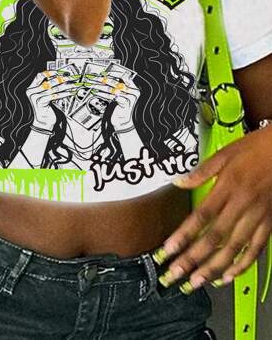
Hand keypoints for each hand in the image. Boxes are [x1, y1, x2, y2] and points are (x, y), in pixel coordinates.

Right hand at [26, 70, 76, 129]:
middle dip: (61, 79)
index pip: (40, 76)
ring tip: (72, 85)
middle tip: (70, 78)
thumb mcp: (46, 94)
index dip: (50, 72)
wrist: (43, 121)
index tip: (60, 72)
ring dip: (65, 86)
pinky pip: (54, 96)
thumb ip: (50, 86)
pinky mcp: (40, 102)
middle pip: (48, 81)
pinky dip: (63, 94)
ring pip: (53, 89)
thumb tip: (62, 77)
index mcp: (32, 87)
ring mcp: (35, 97)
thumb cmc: (46, 108)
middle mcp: (32, 91)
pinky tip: (69, 93)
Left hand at [87, 73, 140, 129]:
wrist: (125, 121)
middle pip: (115, 82)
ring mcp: (129, 97)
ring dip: (100, 86)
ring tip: (93, 85)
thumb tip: (108, 77)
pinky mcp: (124, 103)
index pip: (124, 76)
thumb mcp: (122, 95)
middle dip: (103, 80)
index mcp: (134, 88)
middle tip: (95, 78)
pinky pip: (111, 96)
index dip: (114, 73)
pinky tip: (97, 92)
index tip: (105, 73)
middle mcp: (133, 91)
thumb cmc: (123, 108)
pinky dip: (102, 94)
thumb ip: (118, 87)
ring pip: (111, 89)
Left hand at [154, 125, 271, 292]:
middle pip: (215, 237)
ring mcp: (258, 216)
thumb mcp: (226, 153)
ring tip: (197, 282)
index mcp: (229, 186)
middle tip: (175, 274)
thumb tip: (179, 182)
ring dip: (214, 268)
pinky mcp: (269, 222)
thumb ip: (202, 170)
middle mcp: (242, 205)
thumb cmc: (256, 148)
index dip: (184, 235)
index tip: (168, 249)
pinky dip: (243, 265)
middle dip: (193, 259)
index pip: (202, 216)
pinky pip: (256, 248)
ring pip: (234, 248)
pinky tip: (228, 276)